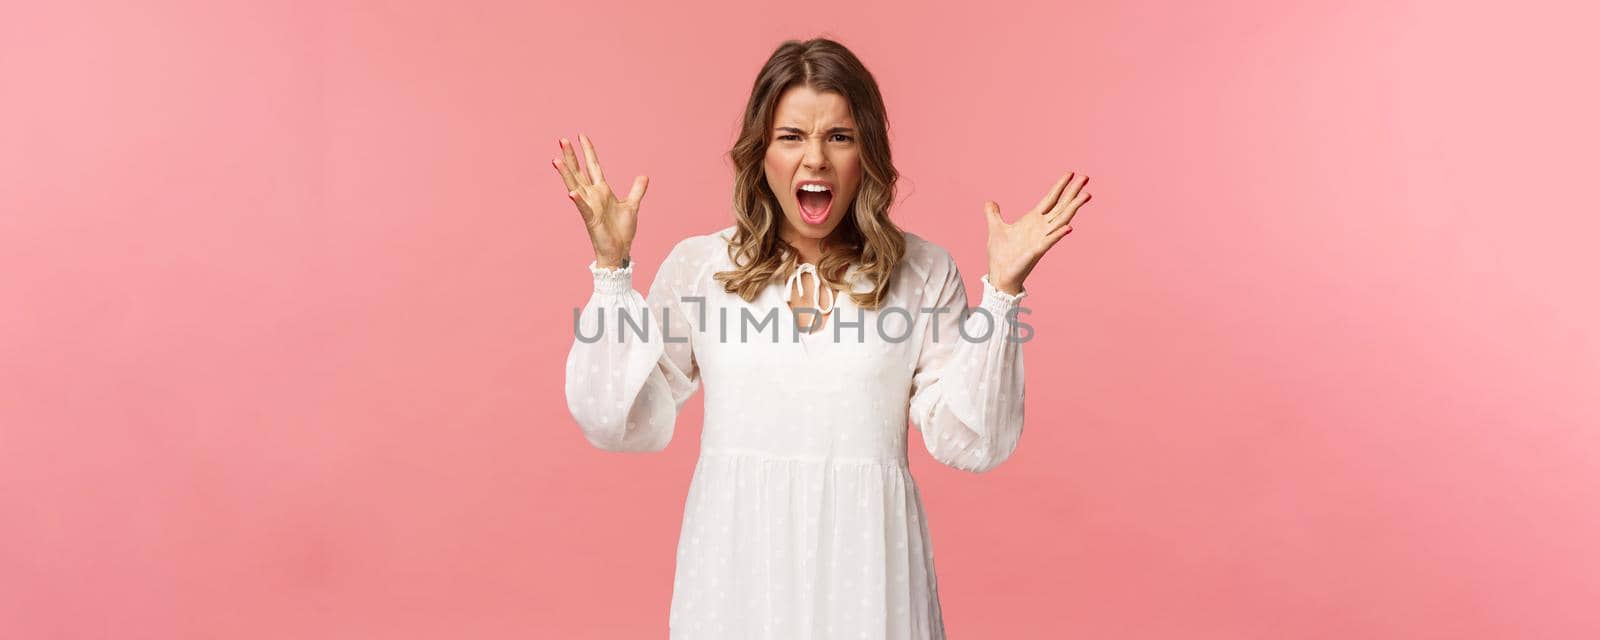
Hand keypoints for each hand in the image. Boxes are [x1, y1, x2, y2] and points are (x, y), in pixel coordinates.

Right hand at [551, 133, 648, 267]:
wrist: (620, 251)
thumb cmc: (621, 230)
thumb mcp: (632, 205)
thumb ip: (637, 190)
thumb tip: (643, 176)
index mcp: (602, 191)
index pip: (593, 166)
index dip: (588, 151)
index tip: (581, 136)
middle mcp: (593, 196)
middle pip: (579, 172)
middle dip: (571, 156)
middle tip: (562, 140)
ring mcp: (590, 206)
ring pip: (575, 185)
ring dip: (566, 173)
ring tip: (556, 159)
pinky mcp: (591, 219)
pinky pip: (583, 208)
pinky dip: (578, 200)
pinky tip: (571, 193)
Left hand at [984, 172, 1091, 293]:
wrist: (999, 274)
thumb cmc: (1001, 254)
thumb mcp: (995, 228)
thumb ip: (994, 214)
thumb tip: (989, 202)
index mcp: (1033, 220)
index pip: (1050, 199)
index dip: (1060, 186)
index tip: (1071, 173)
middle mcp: (1041, 227)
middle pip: (1061, 206)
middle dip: (1073, 192)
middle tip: (1086, 177)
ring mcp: (1041, 238)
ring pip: (1062, 220)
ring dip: (1074, 208)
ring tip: (1086, 195)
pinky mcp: (1037, 251)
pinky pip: (1050, 241)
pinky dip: (1059, 234)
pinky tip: (1069, 227)